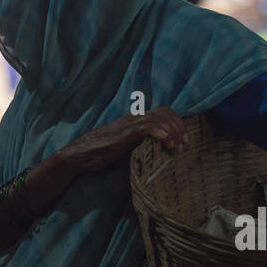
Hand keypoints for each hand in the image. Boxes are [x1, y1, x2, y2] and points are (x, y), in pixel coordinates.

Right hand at [59, 108, 184, 171]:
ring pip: (160, 119)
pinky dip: (160, 132)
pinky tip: (166, 142)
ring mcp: (130, 124)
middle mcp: (136, 117)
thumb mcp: (129, 145)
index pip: (165, 113)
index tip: (184, 142)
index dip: (178, 124)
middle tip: (183, 146)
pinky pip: (147, 127)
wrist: (82, 154)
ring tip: (175, 148)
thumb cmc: (103, 152)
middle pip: (167, 113)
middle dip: (179, 128)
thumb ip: (143, 142)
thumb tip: (161, 149)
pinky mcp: (125, 133)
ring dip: (172, 133)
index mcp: (138, 119)